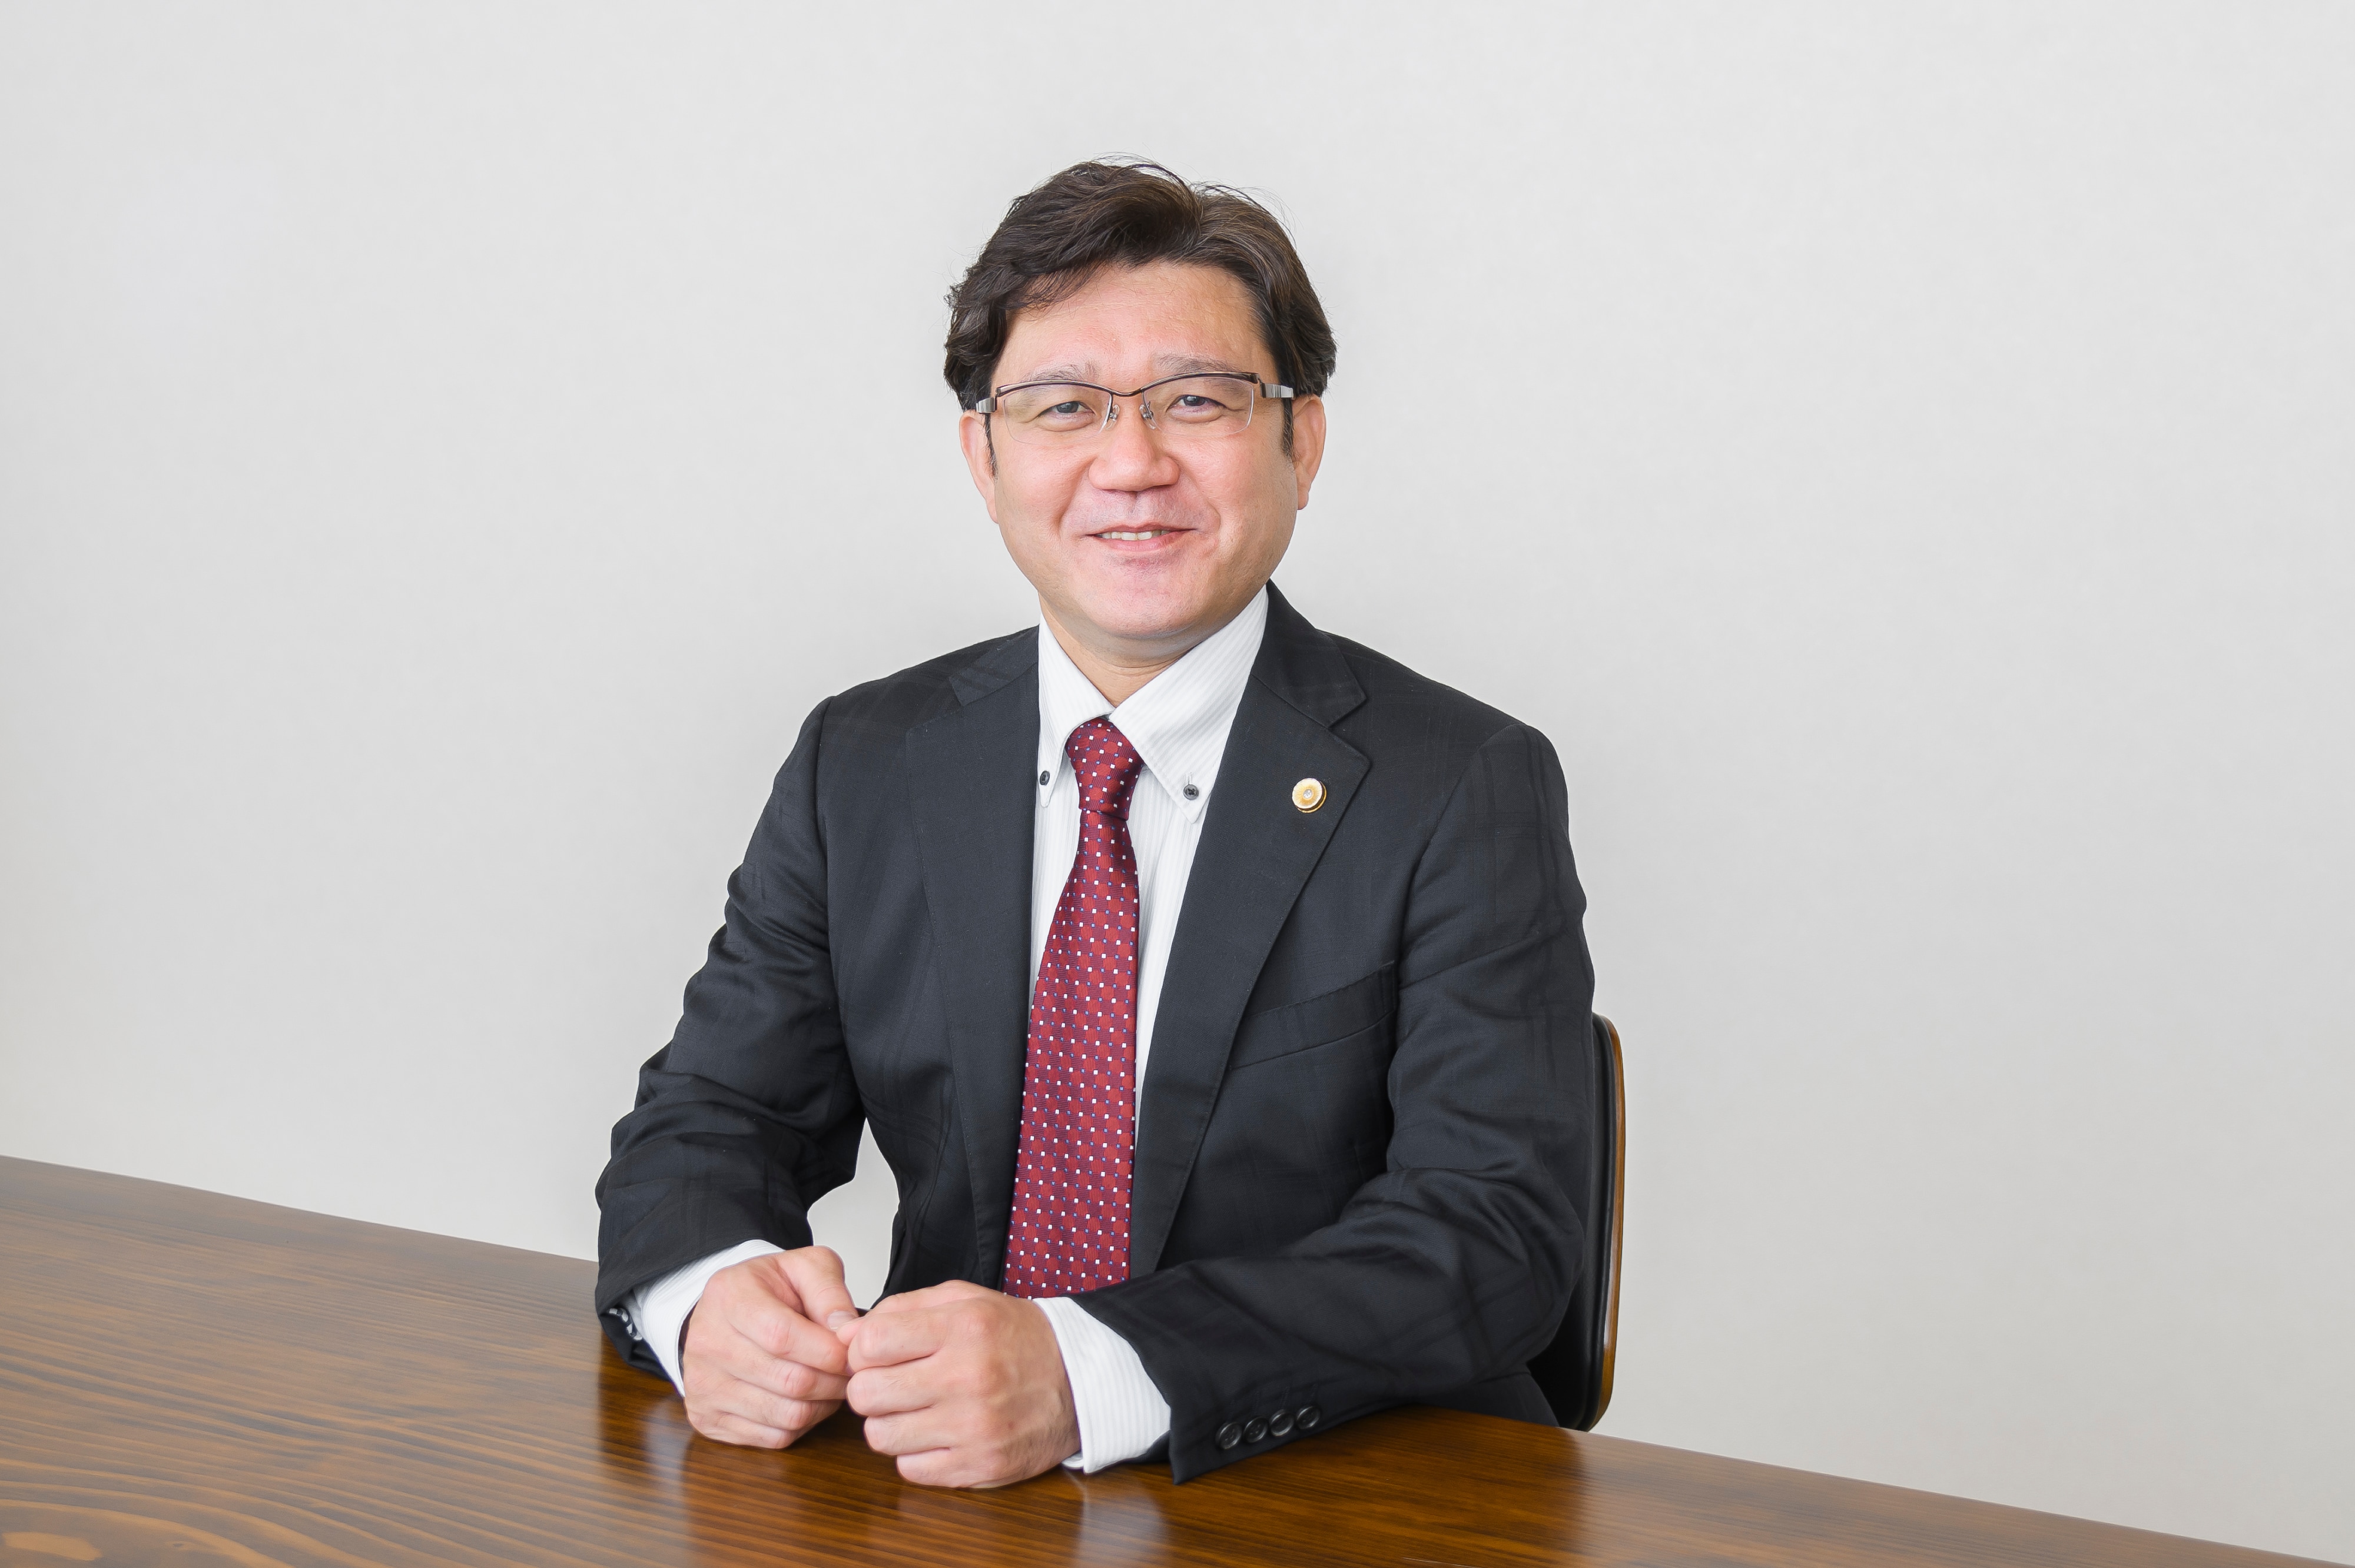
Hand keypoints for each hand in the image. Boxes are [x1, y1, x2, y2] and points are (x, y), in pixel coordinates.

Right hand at [679, 1246, 858, 1448]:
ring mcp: (702, 1385)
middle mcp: (707, 1343)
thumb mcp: (804, 1268)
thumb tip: (847, 1331)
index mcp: (729, 1296)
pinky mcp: (707, 1418)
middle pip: (789, 1381)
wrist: (724, 1312)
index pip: (782, 1337)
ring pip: (785, 1415)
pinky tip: (807, 1401)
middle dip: (834, 1381)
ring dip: (822, 1406)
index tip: (852, 1353)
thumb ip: (829, 1292)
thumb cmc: (769, 1290)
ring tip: (831, 1384)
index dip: (828, 1352)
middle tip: (850, 1373)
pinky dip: (802, 1426)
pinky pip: (772, 1438)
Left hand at [839, 1279, 1078, 1486]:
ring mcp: (975, 1427)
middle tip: (892, 1384)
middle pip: (866, 1394)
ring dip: (890, 1423)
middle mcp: (968, 1377)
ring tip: (914, 1409)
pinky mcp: (980, 1466)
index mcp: (963, 1327)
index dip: (862, 1350)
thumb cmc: (1017, 1338)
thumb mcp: (965, 1299)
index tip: (877, 1353)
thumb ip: (903, 1308)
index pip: (869, 1344)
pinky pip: (910, 1469)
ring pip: (881, 1437)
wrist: (1079, 1380)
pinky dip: (915, 1454)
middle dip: (870, 1388)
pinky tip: (937, 1434)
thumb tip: (847, 1336)